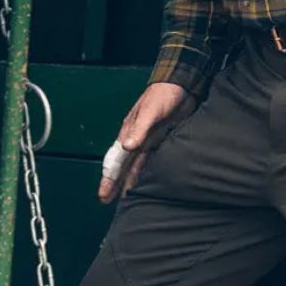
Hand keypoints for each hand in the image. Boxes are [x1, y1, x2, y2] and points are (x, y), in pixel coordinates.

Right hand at [98, 82, 196, 202]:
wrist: (182, 84)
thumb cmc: (162, 94)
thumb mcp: (150, 111)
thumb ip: (139, 129)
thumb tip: (126, 147)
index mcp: (129, 132)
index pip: (116, 159)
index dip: (109, 177)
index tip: (103, 194)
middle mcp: (137, 138)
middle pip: (124, 165)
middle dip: (116, 183)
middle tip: (107, 201)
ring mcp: (150, 140)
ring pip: (137, 165)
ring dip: (131, 180)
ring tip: (127, 197)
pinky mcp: (163, 139)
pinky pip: (153, 160)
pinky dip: (148, 171)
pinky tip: (149, 182)